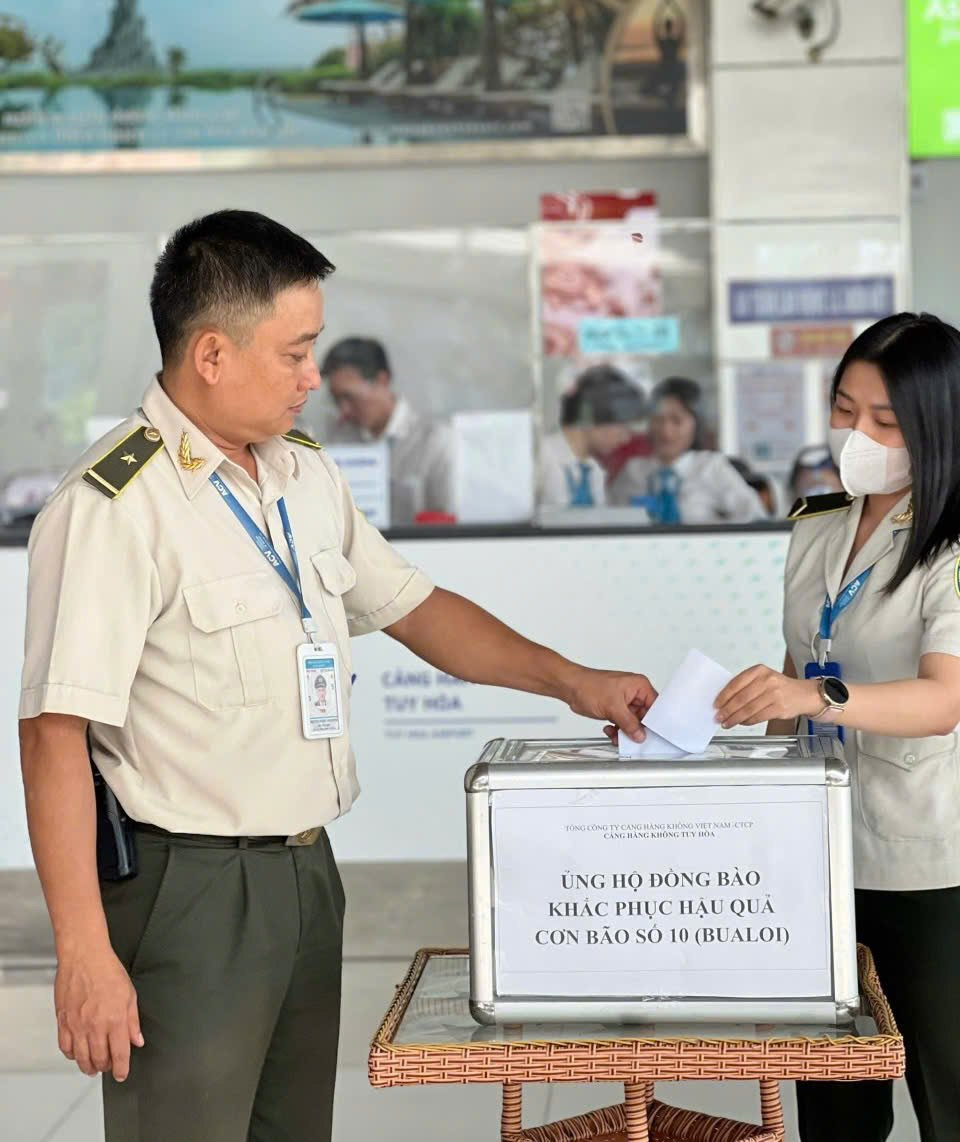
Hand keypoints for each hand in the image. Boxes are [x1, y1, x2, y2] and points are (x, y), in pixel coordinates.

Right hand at [54, 943, 143, 1081]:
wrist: (84, 956)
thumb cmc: (107, 970)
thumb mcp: (130, 994)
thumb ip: (133, 1021)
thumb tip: (137, 1041)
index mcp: (115, 1019)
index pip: (120, 1054)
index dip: (121, 1069)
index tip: (122, 1074)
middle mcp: (95, 1026)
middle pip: (99, 1059)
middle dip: (105, 1067)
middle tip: (108, 1067)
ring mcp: (76, 1025)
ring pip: (81, 1058)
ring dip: (88, 1066)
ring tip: (93, 1066)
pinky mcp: (63, 1021)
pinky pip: (65, 1047)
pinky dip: (72, 1055)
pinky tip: (77, 1054)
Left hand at [565, 668, 657, 742]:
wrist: (571, 687)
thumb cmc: (589, 685)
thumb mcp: (613, 707)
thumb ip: (629, 723)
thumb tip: (640, 734)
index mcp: (639, 686)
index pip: (655, 707)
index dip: (653, 722)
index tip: (650, 734)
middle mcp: (634, 693)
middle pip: (644, 717)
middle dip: (636, 730)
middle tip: (631, 738)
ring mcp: (624, 702)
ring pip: (632, 723)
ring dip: (625, 732)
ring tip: (616, 734)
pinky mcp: (616, 709)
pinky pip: (622, 724)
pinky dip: (617, 730)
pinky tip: (609, 730)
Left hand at [714, 665, 819, 728]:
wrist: (804, 694)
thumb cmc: (779, 687)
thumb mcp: (763, 678)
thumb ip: (745, 686)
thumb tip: (724, 701)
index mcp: (759, 670)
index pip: (735, 683)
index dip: (723, 696)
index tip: (715, 704)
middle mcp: (767, 680)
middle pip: (740, 698)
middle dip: (727, 710)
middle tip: (719, 717)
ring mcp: (774, 694)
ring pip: (748, 709)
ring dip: (735, 718)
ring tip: (727, 723)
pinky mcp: (779, 707)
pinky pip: (758, 717)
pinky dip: (747, 722)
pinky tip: (741, 723)